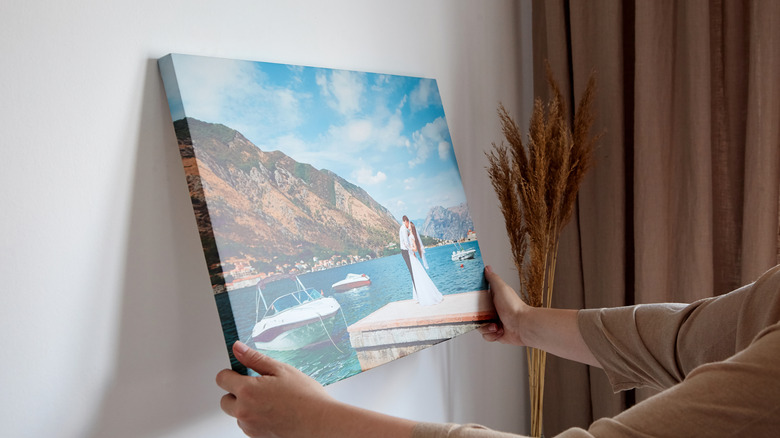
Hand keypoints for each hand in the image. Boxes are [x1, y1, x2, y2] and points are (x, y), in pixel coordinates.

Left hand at [216, 341, 335, 436]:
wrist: (320, 423)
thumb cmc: (305, 397)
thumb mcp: (281, 370)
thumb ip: (254, 359)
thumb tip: (238, 348)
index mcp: (247, 391)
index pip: (222, 379)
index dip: (231, 373)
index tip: (241, 372)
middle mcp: (244, 411)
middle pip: (225, 399)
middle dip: (237, 392)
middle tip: (259, 387)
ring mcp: (250, 427)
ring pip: (237, 413)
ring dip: (246, 406)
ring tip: (272, 400)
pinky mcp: (257, 437)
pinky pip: (248, 425)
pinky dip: (256, 418)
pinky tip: (274, 412)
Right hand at [479, 265, 528, 345]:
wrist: (522, 326)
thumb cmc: (513, 307)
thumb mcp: (501, 288)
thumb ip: (492, 278)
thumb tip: (487, 268)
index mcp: (492, 300)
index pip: (476, 300)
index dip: (472, 303)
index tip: (470, 305)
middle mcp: (492, 311)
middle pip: (475, 315)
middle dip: (479, 318)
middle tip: (484, 317)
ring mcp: (494, 323)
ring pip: (479, 327)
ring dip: (486, 327)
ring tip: (496, 325)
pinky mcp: (496, 334)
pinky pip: (486, 336)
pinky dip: (491, 335)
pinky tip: (499, 331)